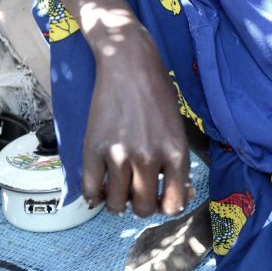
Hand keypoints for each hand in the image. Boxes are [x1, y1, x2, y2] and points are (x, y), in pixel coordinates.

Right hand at [80, 27, 194, 217]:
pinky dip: (93, 195)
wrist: (128, 62)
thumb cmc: (157, 90)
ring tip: (117, 188)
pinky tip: (99, 187)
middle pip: (143, 208)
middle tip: (136, 190)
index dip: (166, 206)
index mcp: (175, 152)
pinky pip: (90, 189)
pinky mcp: (94, 148)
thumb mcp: (177, 126)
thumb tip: (181, 194)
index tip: (160, 198)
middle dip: (140, 204)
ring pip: (116, 205)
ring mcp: (119, 154)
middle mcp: (148, 158)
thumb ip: (177, 161)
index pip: (174, 205)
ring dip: (117, 201)